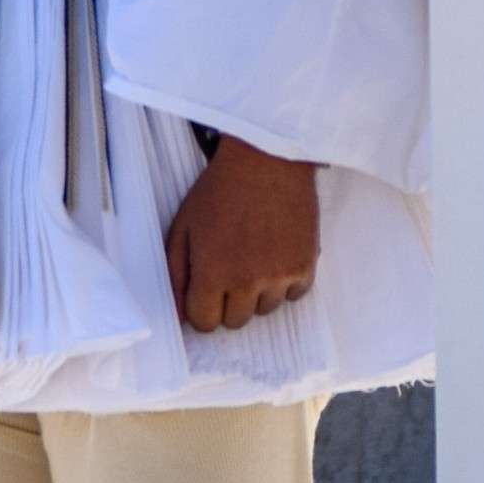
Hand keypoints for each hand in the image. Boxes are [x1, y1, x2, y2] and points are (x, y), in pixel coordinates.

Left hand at [166, 136, 318, 331]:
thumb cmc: (219, 191)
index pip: (204, 322)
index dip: (201, 306)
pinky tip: (276, 255)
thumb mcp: (184, 228)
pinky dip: (285, 283)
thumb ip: (176, 274)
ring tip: (253, 257)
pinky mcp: (306, 266)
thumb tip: (179, 317)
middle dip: (228, 302)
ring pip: (265, 310)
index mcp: (213, 273)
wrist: (267, 160)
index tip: (204, 289)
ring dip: (257, 293)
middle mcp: (248, 281)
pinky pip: (294, 295)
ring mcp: (281, 276)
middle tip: (229, 269)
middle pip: (235, 322)